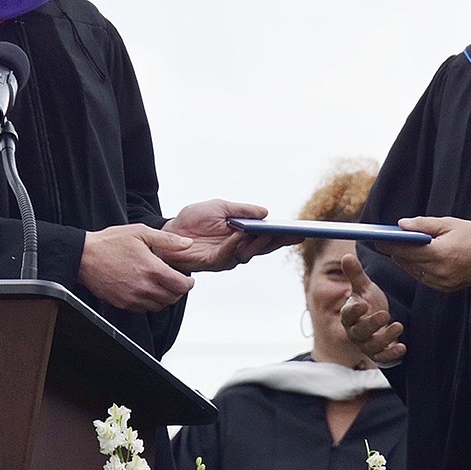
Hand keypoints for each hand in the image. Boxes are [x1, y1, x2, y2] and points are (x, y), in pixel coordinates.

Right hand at [78, 224, 195, 311]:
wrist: (84, 256)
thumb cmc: (110, 242)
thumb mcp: (141, 232)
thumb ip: (168, 240)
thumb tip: (188, 243)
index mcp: (151, 269)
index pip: (181, 285)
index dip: (189, 284)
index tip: (188, 280)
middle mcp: (143, 287)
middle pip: (173, 298)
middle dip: (179, 291)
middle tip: (177, 282)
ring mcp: (132, 298)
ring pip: (160, 306)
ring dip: (166, 298)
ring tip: (163, 286)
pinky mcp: (122, 303)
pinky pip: (144, 309)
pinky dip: (151, 302)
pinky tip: (148, 290)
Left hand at [160, 199, 300, 271]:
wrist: (170, 230)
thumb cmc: (193, 219)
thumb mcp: (220, 207)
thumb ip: (242, 210)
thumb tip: (265, 212)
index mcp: (243, 235)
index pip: (268, 237)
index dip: (284, 236)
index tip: (301, 231)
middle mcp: (238, 249)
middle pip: (264, 248)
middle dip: (279, 241)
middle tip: (293, 234)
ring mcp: (227, 257)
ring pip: (249, 253)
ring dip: (258, 242)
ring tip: (267, 231)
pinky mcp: (213, 262)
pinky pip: (228, 254)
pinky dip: (236, 244)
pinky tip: (241, 234)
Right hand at [340, 253, 405, 364]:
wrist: (380, 320)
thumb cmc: (370, 302)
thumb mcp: (365, 287)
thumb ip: (355, 274)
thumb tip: (347, 256)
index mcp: (350, 316)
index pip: (347, 315)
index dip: (353, 312)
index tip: (363, 304)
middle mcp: (356, 332)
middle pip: (358, 333)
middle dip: (370, 325)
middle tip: (384, 314)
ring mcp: (367, 345)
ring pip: (371, 346)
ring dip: (384, 338)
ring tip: (398, 325)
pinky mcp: (380, 353)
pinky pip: (383, 358)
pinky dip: (391, 355)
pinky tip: (402, 347)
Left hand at [383, 216, 470, 291]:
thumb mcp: (448, 223)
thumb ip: (423, 224)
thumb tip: (400, 225)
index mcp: (439, 254)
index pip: (406, 250)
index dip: (390, 245)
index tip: (378, 239)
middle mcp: (439, 272)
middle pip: (407, 262)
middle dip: (395, 252)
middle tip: (384, 242)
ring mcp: (442, 283)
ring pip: (413, 272)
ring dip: (404, 261)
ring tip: (396, 249)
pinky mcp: (445, 289)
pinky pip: (423, 279)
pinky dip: (416, 269)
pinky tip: (413, 260)